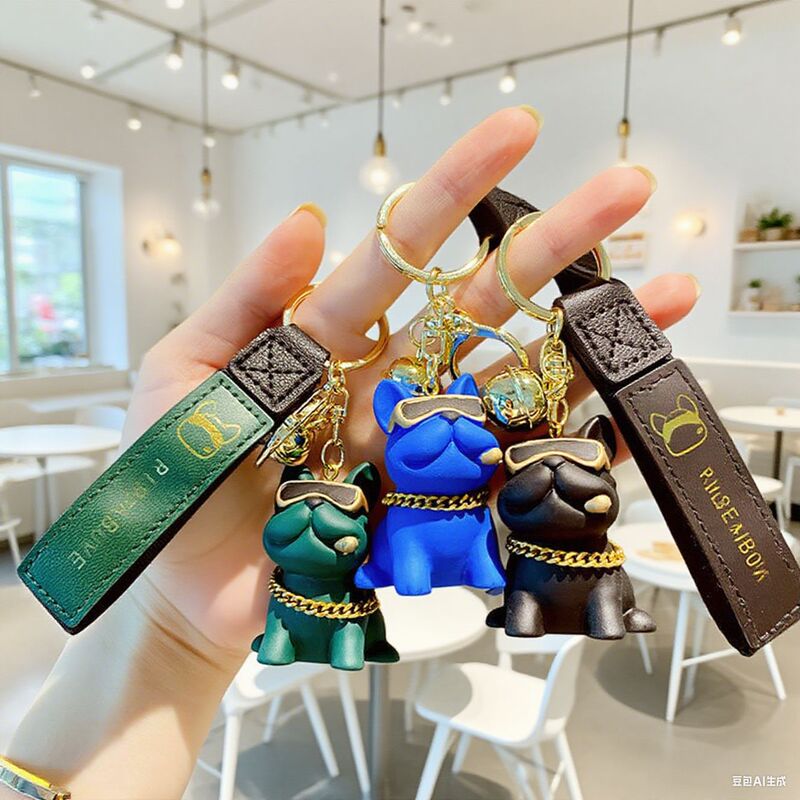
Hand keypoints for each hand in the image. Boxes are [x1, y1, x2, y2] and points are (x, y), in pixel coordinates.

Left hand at [128, 106, 698, 658]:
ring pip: (510, 384)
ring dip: (585, 342)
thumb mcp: (186, 374)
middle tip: (628, 190)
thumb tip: (305, 218)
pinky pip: (506, 475)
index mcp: (329, 339)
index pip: (401, 254)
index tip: (515, 136)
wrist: (185, 593)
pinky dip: (567, 449)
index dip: (456, 195)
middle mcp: (387, 383)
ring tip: (665, 300)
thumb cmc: (173, 481)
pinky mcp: (431, 513)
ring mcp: (417, 447)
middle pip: (479, 305)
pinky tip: (628, 420)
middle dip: (551, 249)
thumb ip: (246, 302)